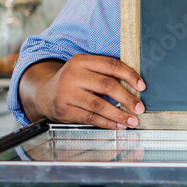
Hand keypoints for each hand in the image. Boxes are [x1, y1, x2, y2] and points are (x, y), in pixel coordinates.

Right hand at [19, 55, 146, 129]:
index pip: (111, 65)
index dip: (129, 75)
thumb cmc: (74, 81)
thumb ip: (106, 73)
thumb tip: (136, 86)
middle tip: (140, 108)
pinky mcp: (64, 110)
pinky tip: (119, 125)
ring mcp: (67, 93)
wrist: (44, 93)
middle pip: (107, 85)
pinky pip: (91, 118)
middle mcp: (73, 75)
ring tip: (133, 120)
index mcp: (81, 61)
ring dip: (119, 115)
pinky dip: (108, 123)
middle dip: (127, 98)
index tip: (142, 86)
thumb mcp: (86, 69)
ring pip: (99, 105)